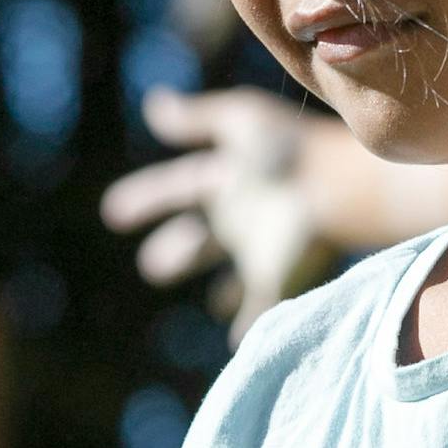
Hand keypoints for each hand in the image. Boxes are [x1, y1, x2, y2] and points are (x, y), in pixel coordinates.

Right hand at [101, 87, 447, 334]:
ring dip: (225, 290)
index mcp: (229, 176)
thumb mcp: (239, 121)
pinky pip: (259, 308)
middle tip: (152, 265)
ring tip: (218, 302)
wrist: (335, 186)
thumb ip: (196, 118)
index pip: (179, 186)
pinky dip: (248, 327)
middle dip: (177, 251)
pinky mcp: (274, 277)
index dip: (146, 198)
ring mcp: (259, 249)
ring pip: (232, 277)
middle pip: (201, 237)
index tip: (112, 211)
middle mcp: (242, 215)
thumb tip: (153, 104)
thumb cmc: (289, 148)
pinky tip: (241, 343)